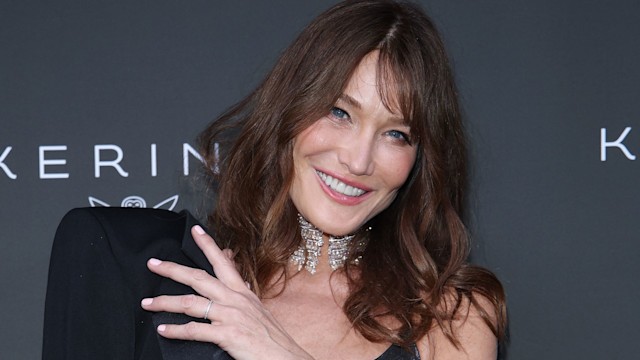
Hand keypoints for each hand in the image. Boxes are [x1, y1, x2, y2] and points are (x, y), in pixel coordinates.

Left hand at [141, 225, 312, 359]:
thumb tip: (230, 280)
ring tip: (148, 303)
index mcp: (243, 292)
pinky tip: (163, 329)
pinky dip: (176, 330)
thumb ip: (241, 294)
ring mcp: (231, 316)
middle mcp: (235, 300)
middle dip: (172, 269)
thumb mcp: (257, 309)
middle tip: (153, 264)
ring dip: (165, 302)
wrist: (286, 357)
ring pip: (190, 303)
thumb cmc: (271, 338)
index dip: (208, 245)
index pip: (223, 262)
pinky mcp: (228, 334)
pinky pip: (194, 330)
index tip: (195, 231)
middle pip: (198, 278)